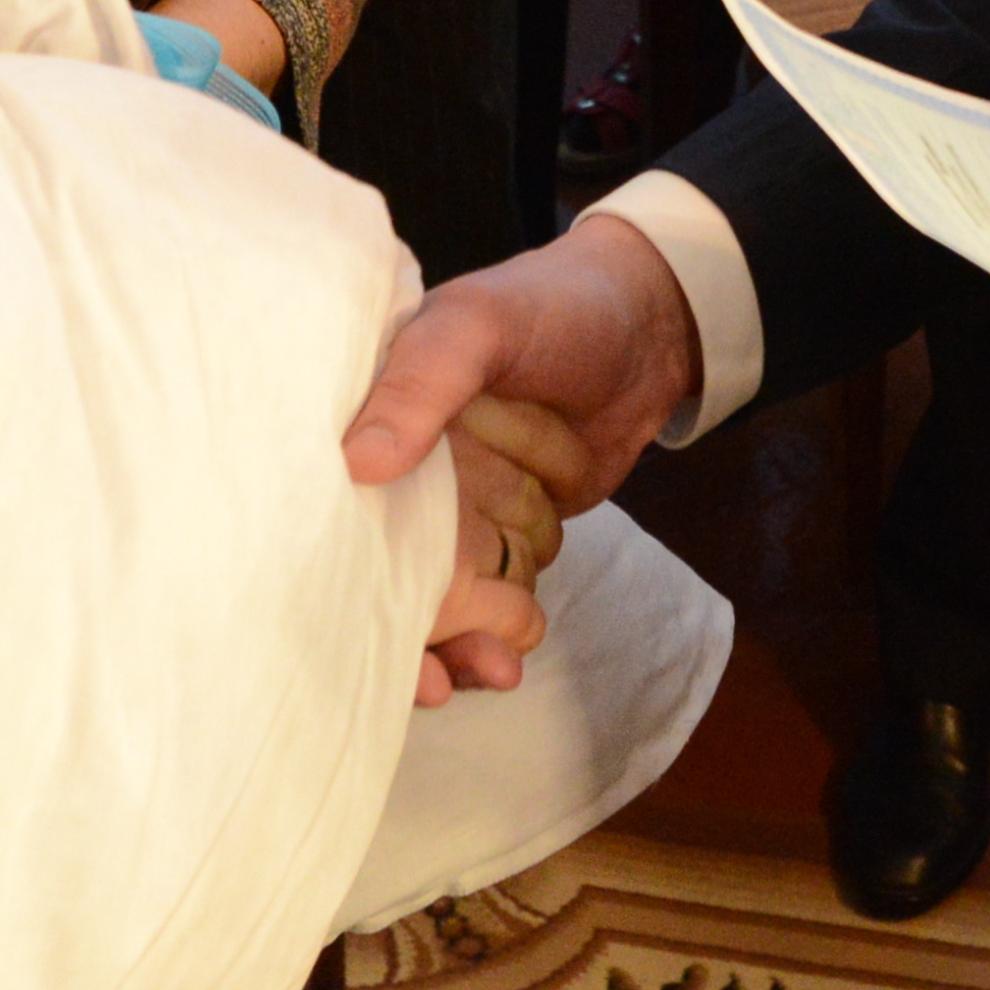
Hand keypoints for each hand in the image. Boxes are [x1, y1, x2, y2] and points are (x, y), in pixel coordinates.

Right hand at [350, 216, 703, 692]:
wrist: (653, 326)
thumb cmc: (554, 306)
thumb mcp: (479, 325)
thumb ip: (424, 382)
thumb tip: (358, 464)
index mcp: (373, 411)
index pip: (336, 503)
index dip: (338, 570)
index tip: (349, 630)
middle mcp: (408, 467)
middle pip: (385, 565)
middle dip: (405, 632)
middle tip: (429, 684)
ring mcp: (463, 505)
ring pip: (445, 593)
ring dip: (460, 640)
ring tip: (490, 668)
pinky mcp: (512, 531)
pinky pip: (497, 595)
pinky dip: (500, 629)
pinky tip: (509, 656)